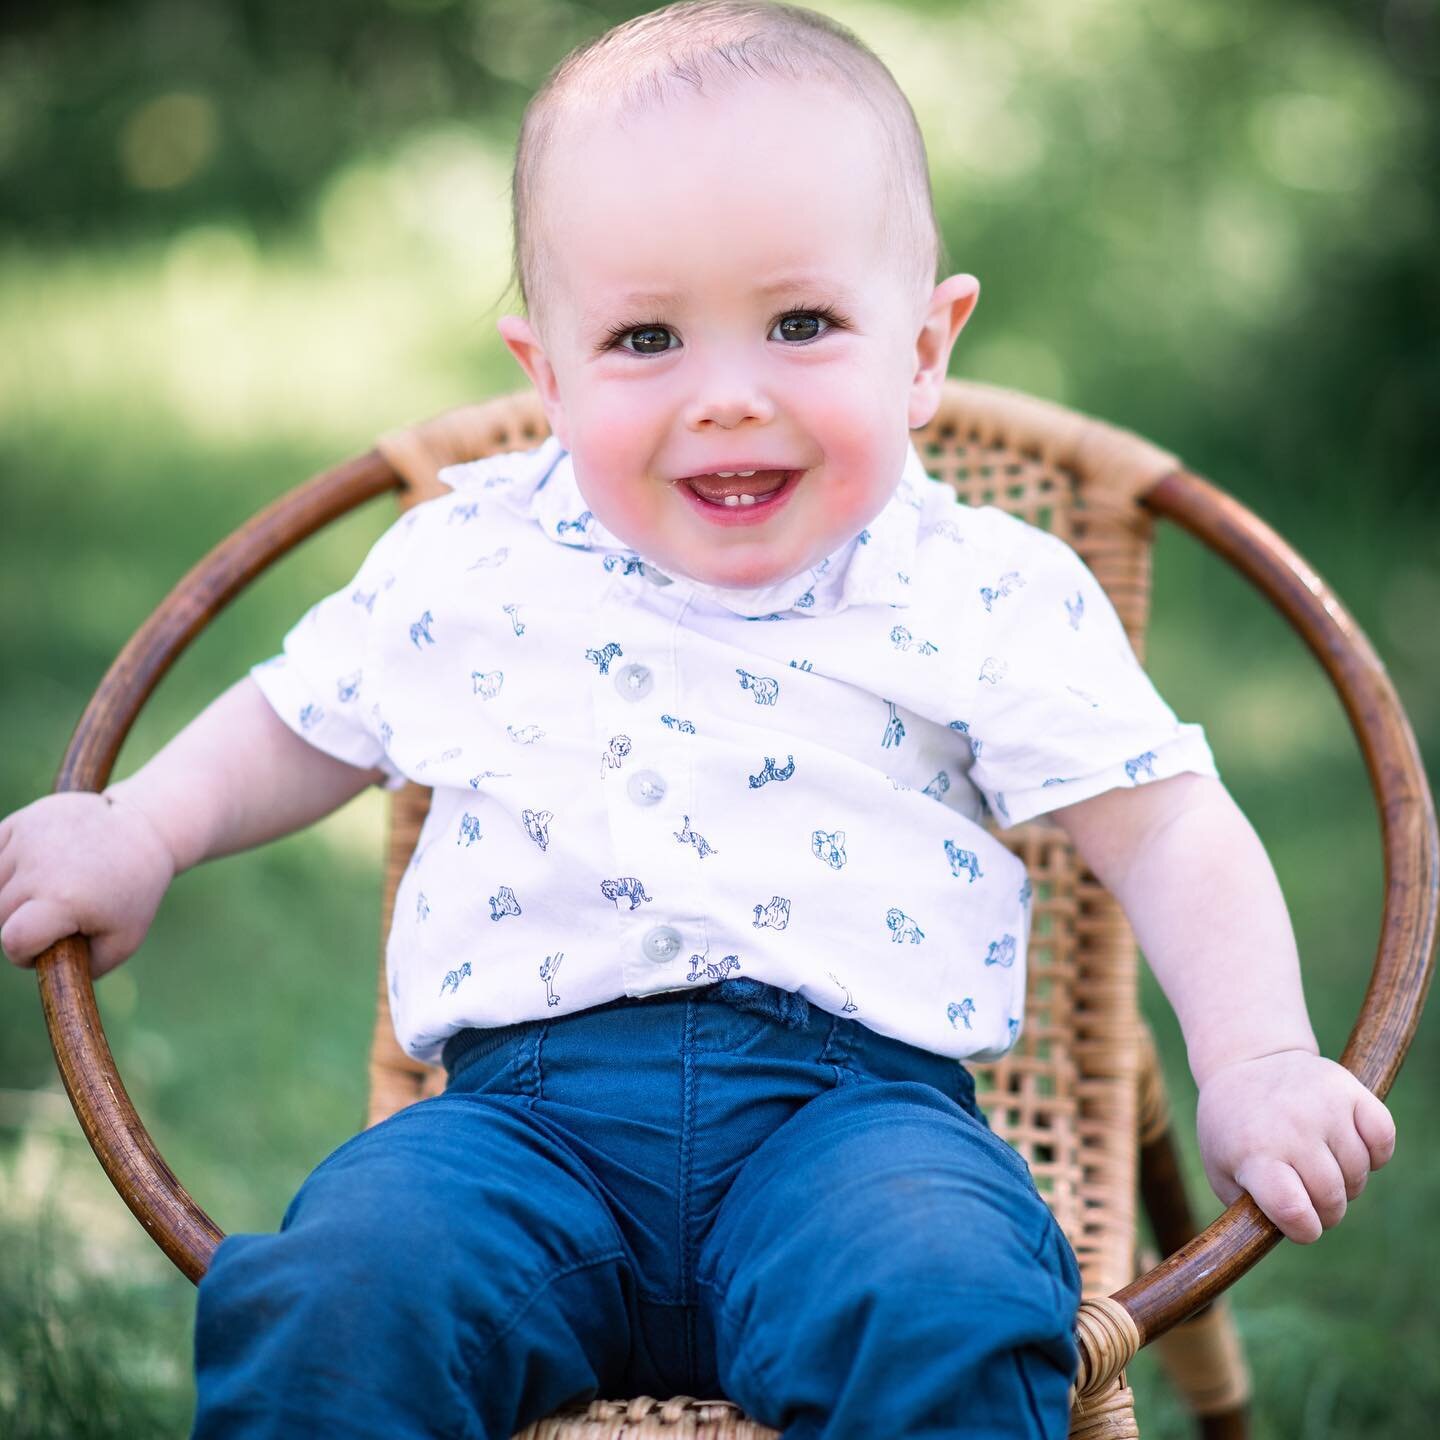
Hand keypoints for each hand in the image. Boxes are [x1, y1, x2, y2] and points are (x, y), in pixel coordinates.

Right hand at [0, 790, 176, 978]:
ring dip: (11, 895)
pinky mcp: (23, 821)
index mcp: (66, 900)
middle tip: (56, 914)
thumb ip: (80, 970)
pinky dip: (4, 868)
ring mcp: (29, 839)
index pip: (14, 940)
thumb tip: (40, 971)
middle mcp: (41, 867)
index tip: (44, 946)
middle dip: (20, 923)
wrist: (145, 831)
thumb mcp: (122, 942)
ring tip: (48, 889)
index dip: (23, 952)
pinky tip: (32, 869)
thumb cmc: (133, 892)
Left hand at [1195, 1049, 1395, 1242]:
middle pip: (1331, 1198)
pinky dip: (1374, 1153)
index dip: (1304, 1229)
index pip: (1292, 1210)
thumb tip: (1284, 1234)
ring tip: (1318, 1164)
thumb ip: (1249, 1211)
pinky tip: (1346, 1146)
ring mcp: (1323, 1105)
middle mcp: (1290, 1126)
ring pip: (1359, 1174)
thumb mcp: (1222, 1170)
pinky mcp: (1349, 1088)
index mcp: (1254, 1151)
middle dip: (1324, 1209)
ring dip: (1346, 1182)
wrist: (1245, 1063)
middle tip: (1305, 1191)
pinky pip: (1384, 1139)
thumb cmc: (1235, 1130)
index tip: (1299, 1222)